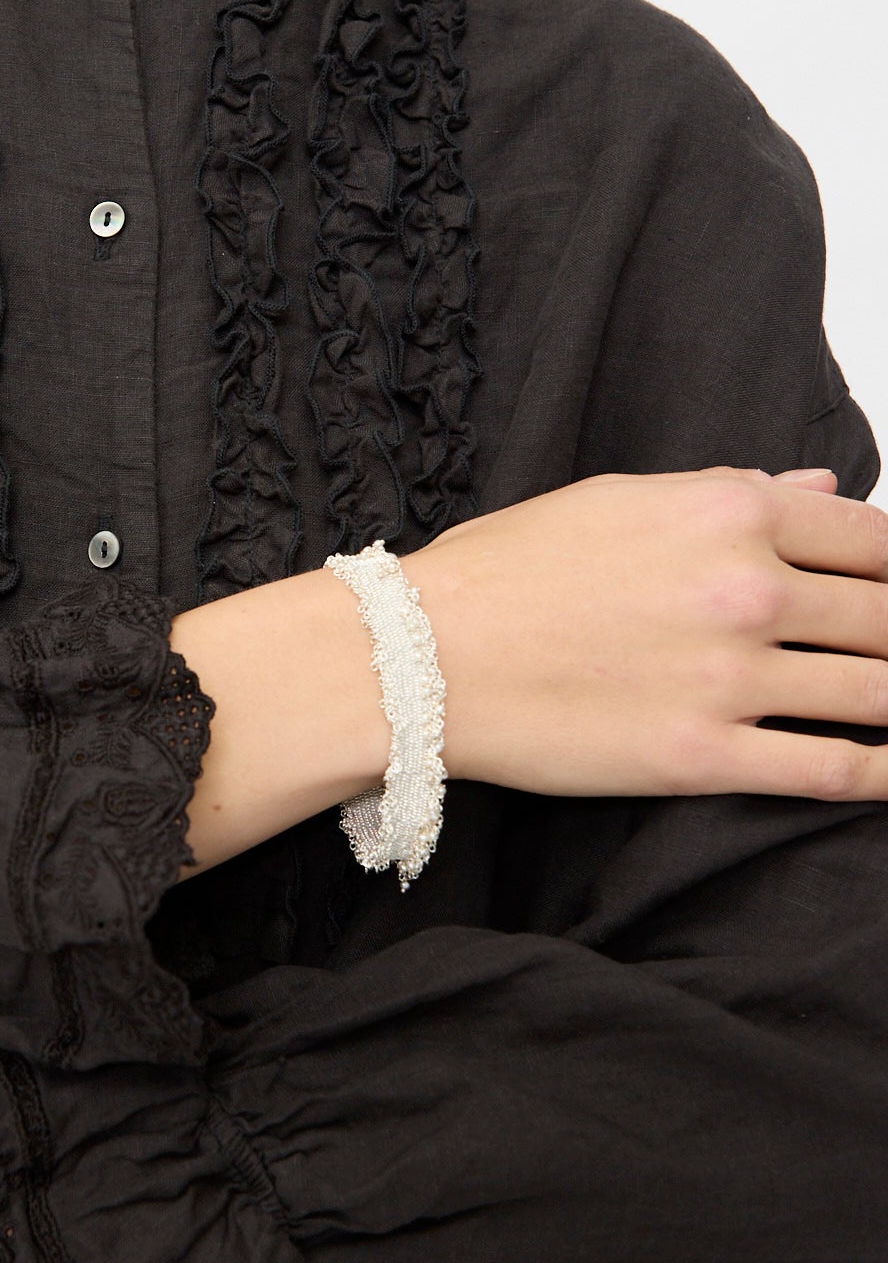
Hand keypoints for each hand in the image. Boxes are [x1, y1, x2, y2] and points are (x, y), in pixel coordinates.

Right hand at [404, 466, 887, 799]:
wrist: (421, 656)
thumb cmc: (507, 572)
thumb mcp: (622, 500)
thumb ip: (733, 494)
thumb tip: (820, 489)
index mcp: (732, 512)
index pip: (875, 538)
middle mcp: (747, 589)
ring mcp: (731, 677)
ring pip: (876, 693)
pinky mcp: (703, 757)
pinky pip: (830, 769)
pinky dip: (881, 773)